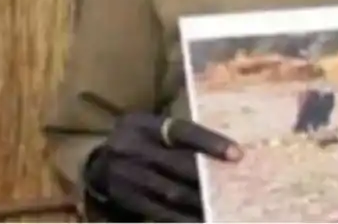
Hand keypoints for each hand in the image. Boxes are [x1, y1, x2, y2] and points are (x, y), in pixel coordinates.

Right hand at [84, 113, 242, 222]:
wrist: (100, 164)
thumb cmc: (139, 140)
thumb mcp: (152, 128)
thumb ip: (179, 134)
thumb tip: (225, 148)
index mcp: (143, 124)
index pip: (181, 131)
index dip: (210, 142)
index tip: (237, 154)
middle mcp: (132, 147)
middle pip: (178, 164)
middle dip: (209, 177)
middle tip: (237, 185)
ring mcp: (127, 176)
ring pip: (171, 192)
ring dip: (200, 201)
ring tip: (224, 206)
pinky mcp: (127, 199)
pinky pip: (160, 212)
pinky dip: (183, 218)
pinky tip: (202, 219)